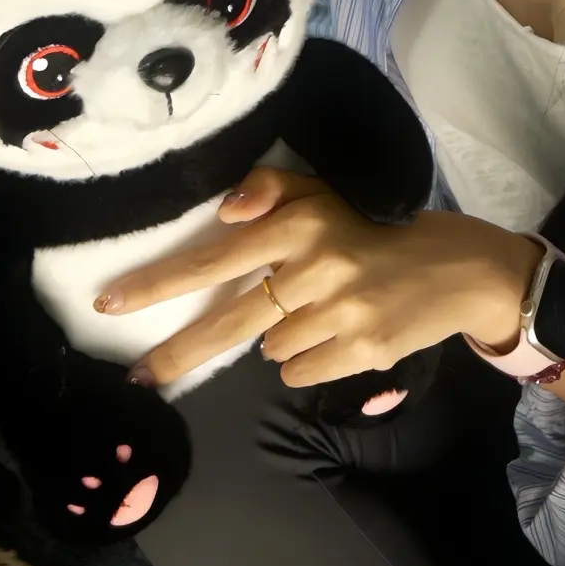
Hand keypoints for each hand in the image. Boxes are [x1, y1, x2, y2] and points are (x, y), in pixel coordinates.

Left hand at [96, 167, 538, 390]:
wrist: (454, 266)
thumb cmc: (371, 227)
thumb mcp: (322, 193)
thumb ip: (269, 189)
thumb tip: (225, 209)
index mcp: (299, 223)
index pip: (214, 259)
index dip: (158, 282)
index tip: (110, 301)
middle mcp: (316, 266)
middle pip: (228, 322)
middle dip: (179, 352)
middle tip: (140, 376)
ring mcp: (340, 313)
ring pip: (269, 348)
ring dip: (279, 335)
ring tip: (319, 308)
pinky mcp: (362, 350)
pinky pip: (300, 371)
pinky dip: (308, 358)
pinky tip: (337, 331)